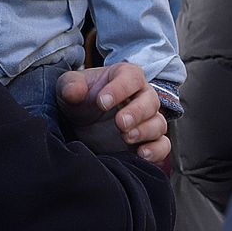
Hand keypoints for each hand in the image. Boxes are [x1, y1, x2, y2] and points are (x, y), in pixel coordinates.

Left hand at [56, 62, 170, 163]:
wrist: (81, 124)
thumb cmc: (79, 99)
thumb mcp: (68, 88)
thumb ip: (70, 86)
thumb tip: (74, 92)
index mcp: (125, 77)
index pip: (132, 77)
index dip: (120, 89)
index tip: (102, 102)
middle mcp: (141, 96)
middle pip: (150, 101)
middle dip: (136, 112)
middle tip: (119, 123)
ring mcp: (147, 120)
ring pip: (159, 123)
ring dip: (145, 131)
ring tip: (126, 138)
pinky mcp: (147, 141)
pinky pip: (163, 145)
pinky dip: (157, 150)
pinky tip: (141, 154)